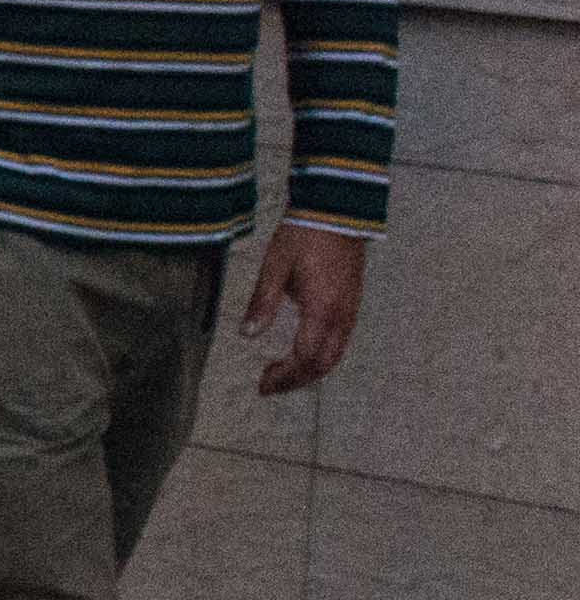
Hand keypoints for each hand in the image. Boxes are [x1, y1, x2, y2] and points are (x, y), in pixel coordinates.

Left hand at [243, 221, 369, 394]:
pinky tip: (300, 353)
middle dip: (296, 380)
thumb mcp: (274, 267)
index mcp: (323, 309)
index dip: (285, 376)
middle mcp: (342, 315)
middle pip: (324, 364)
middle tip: (269, 386)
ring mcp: (351, 310)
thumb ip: (262, 303)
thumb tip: (247, 335)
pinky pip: (340, 341)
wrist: (336, 213)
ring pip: (335, 355)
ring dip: (309, 370)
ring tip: (281, 374)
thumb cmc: (303, 236)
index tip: (263, 384)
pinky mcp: (352, 303)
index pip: (305, 357)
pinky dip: (320, 356)